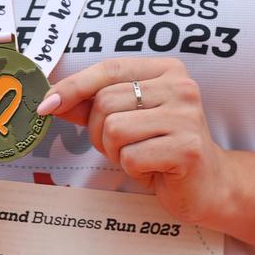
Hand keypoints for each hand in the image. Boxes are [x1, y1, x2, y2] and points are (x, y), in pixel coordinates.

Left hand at [38, 57, 233, 224]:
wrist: (209, 185)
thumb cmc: (163, 148)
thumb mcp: (128, 119)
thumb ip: (93, 104)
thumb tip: (52, 99)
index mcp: (167, 70)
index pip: (108, 69)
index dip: (73, 86)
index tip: (46, 104)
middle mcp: (181, 87)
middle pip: (106, 102)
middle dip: (98, 131)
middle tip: (119, 146)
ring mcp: (187, 117)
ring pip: (114, 130)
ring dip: (115, 151)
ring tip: (138, 155)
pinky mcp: (187, 149)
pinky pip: (131, 157)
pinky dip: (133, 168)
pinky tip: (153, 168)